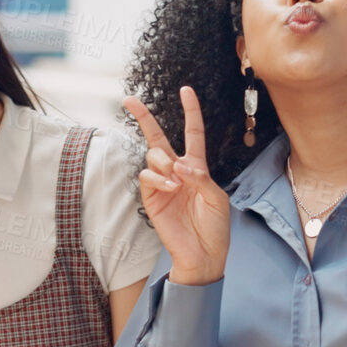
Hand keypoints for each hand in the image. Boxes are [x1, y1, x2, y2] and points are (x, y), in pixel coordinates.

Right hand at [124, 86, 229, 284]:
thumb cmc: (215, 227)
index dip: (190, 111)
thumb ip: (200, 177)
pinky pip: (147, 177)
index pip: (192, 133)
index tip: (185, 90)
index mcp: (197, 168)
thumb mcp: (217, 198)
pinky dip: (158, 178)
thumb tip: (179, 165)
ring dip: (163, 161)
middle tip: (129, 100)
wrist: (203, 255)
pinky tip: (170, 187)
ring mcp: (162, 184)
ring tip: (175, 179)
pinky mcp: (150, 199)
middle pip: (158, 137)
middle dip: (143, 117)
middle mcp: (176, 171)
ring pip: (153, 155)